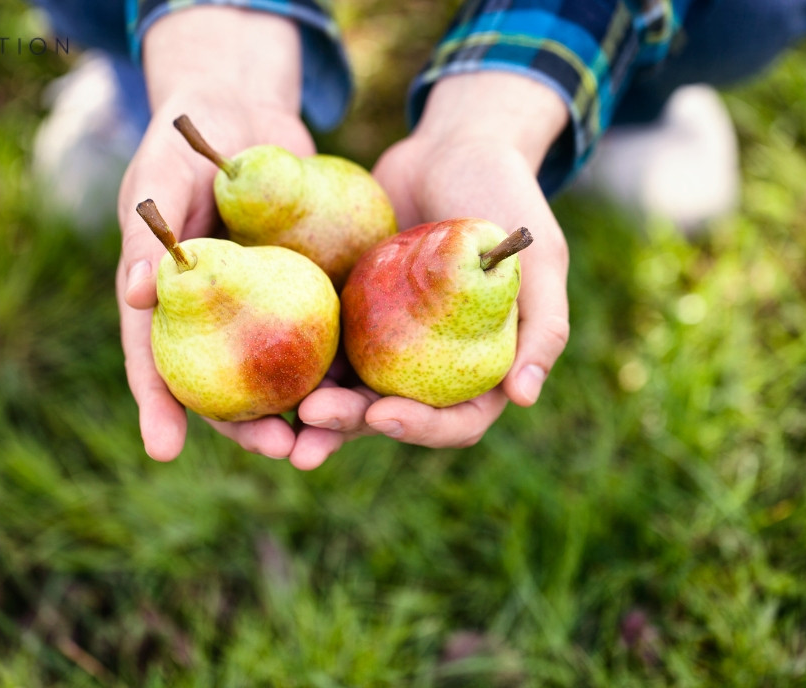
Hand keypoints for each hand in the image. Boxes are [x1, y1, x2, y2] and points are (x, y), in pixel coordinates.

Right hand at [116, 8, 318, 461]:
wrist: (246, 111)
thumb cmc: (189, 139)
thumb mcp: (165, 176)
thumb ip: (150, 232)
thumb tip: (138, 295)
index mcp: (169, 300)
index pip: (155, 360)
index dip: (158, 407)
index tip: (164, 450)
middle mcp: (216, 316)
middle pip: (224, 385)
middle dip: (246, 426)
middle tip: (277, 449)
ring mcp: (263, 309)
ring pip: (279, 374)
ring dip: (301, 412)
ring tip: (326, 441)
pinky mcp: (308, 291)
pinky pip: (324, 335)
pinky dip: (340, 365)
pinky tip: (367, 390)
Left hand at [298, 72, 571, 455]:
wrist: (451, 146)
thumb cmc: (505, 196)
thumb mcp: (539, 258)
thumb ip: (543, 326)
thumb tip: (523, 399)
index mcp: (478, 365)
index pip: (455, 420)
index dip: (421, 428)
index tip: (383, 414)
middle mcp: (429, 364)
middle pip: (389, 413)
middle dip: (349, 425)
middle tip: (310, 421)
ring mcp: (385, 341)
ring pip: (347, 389)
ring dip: (314, 411)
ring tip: (274, 424)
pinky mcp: (349, 312)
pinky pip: (320, 344)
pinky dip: (296, 360)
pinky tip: (263, 367)